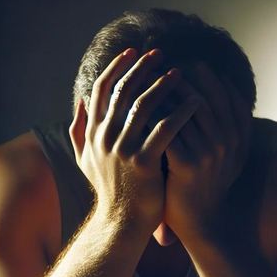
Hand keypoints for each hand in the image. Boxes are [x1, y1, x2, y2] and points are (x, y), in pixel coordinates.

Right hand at [68, 48, 199, 232]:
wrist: (121, 223)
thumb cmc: (111, 192)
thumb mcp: (86, 161)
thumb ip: (80, 131)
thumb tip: (80, 103)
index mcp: (93, 133)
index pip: (102, 90)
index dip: (117, 67)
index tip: (133, 52)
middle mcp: (105, 137)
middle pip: (123, 91)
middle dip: (142, 68)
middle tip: (160, 54)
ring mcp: (123, 149)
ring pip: (144, 106)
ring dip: (163, 85)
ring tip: (180, 73)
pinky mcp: (144, 163)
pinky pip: (165, 129)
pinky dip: (181, 113)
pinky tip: (195, 103)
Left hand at [161, 63, 251, 242]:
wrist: (201, 224)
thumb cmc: (209, 188)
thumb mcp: (229, 161)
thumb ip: (230, 132)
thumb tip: (223, 100)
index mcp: (239, 142)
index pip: (233, 100)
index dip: (217, 81)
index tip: (199, 66)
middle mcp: (227, 145)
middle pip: (209, 99)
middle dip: (189, 79)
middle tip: (168, 65)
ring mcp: (209, 155)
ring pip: (186, 111)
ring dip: (167, 93)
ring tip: (150, 80)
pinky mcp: (187, 165)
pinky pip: (168, 130)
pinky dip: (155, 116)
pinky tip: (140, 108)